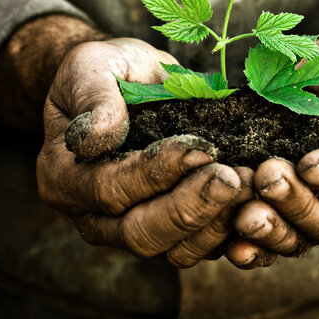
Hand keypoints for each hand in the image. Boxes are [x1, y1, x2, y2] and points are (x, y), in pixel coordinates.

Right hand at [37, 37, 247, 265]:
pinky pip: (197, 247)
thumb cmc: (106, 71)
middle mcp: (92, 213)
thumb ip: (93, 97)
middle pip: (140, 232)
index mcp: (64, 175)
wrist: (125, 82)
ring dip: (215, 224)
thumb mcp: (90, 68)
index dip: (153, 173)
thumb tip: (97, 136)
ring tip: (249, 188)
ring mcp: (129, 227)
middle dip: (190, 208)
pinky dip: (228, 232)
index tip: (196, 149)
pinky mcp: (166, 229)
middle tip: (232, 179)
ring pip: (172, 251)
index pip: (107, 188)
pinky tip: (253, 204)